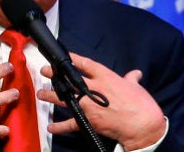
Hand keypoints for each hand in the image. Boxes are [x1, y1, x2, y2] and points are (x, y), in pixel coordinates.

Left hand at [36, 52, 166, 150]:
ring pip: (65, 98)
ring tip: (41, 93)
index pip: (85, 64)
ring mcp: (88, 105)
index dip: (72, 59)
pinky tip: (50, 127)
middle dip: (55, 74)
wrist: (142, 125)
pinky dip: (60, 126)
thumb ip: (131, 79)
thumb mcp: (136, 87)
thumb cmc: (141, 104)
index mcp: (105, 77)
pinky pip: (70, 123)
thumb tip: (135, 73)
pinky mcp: (88, 120)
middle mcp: (93, 88)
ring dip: (51, 96)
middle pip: (69, 79)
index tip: (62, 56)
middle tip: (45, 71)